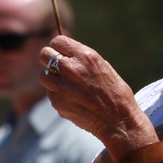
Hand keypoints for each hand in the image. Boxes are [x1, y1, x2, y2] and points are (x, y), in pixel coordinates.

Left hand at [39, 36, 153, 150]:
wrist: (118, 120)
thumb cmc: (114, 92)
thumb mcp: (102, 66)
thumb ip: (81, 58)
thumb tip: (63, 52)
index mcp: (85, 56)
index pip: (57, 41)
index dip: (58, 47)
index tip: (60, 53)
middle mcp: (72, 69)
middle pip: (44, 54)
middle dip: (48, 59)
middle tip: (56, 66)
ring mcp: (63, 86)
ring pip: (43, 76)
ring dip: (51, 79)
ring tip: (66, 85)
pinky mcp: (58, 102)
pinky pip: (50, 93)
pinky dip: (57, 95)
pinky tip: (72, 100)